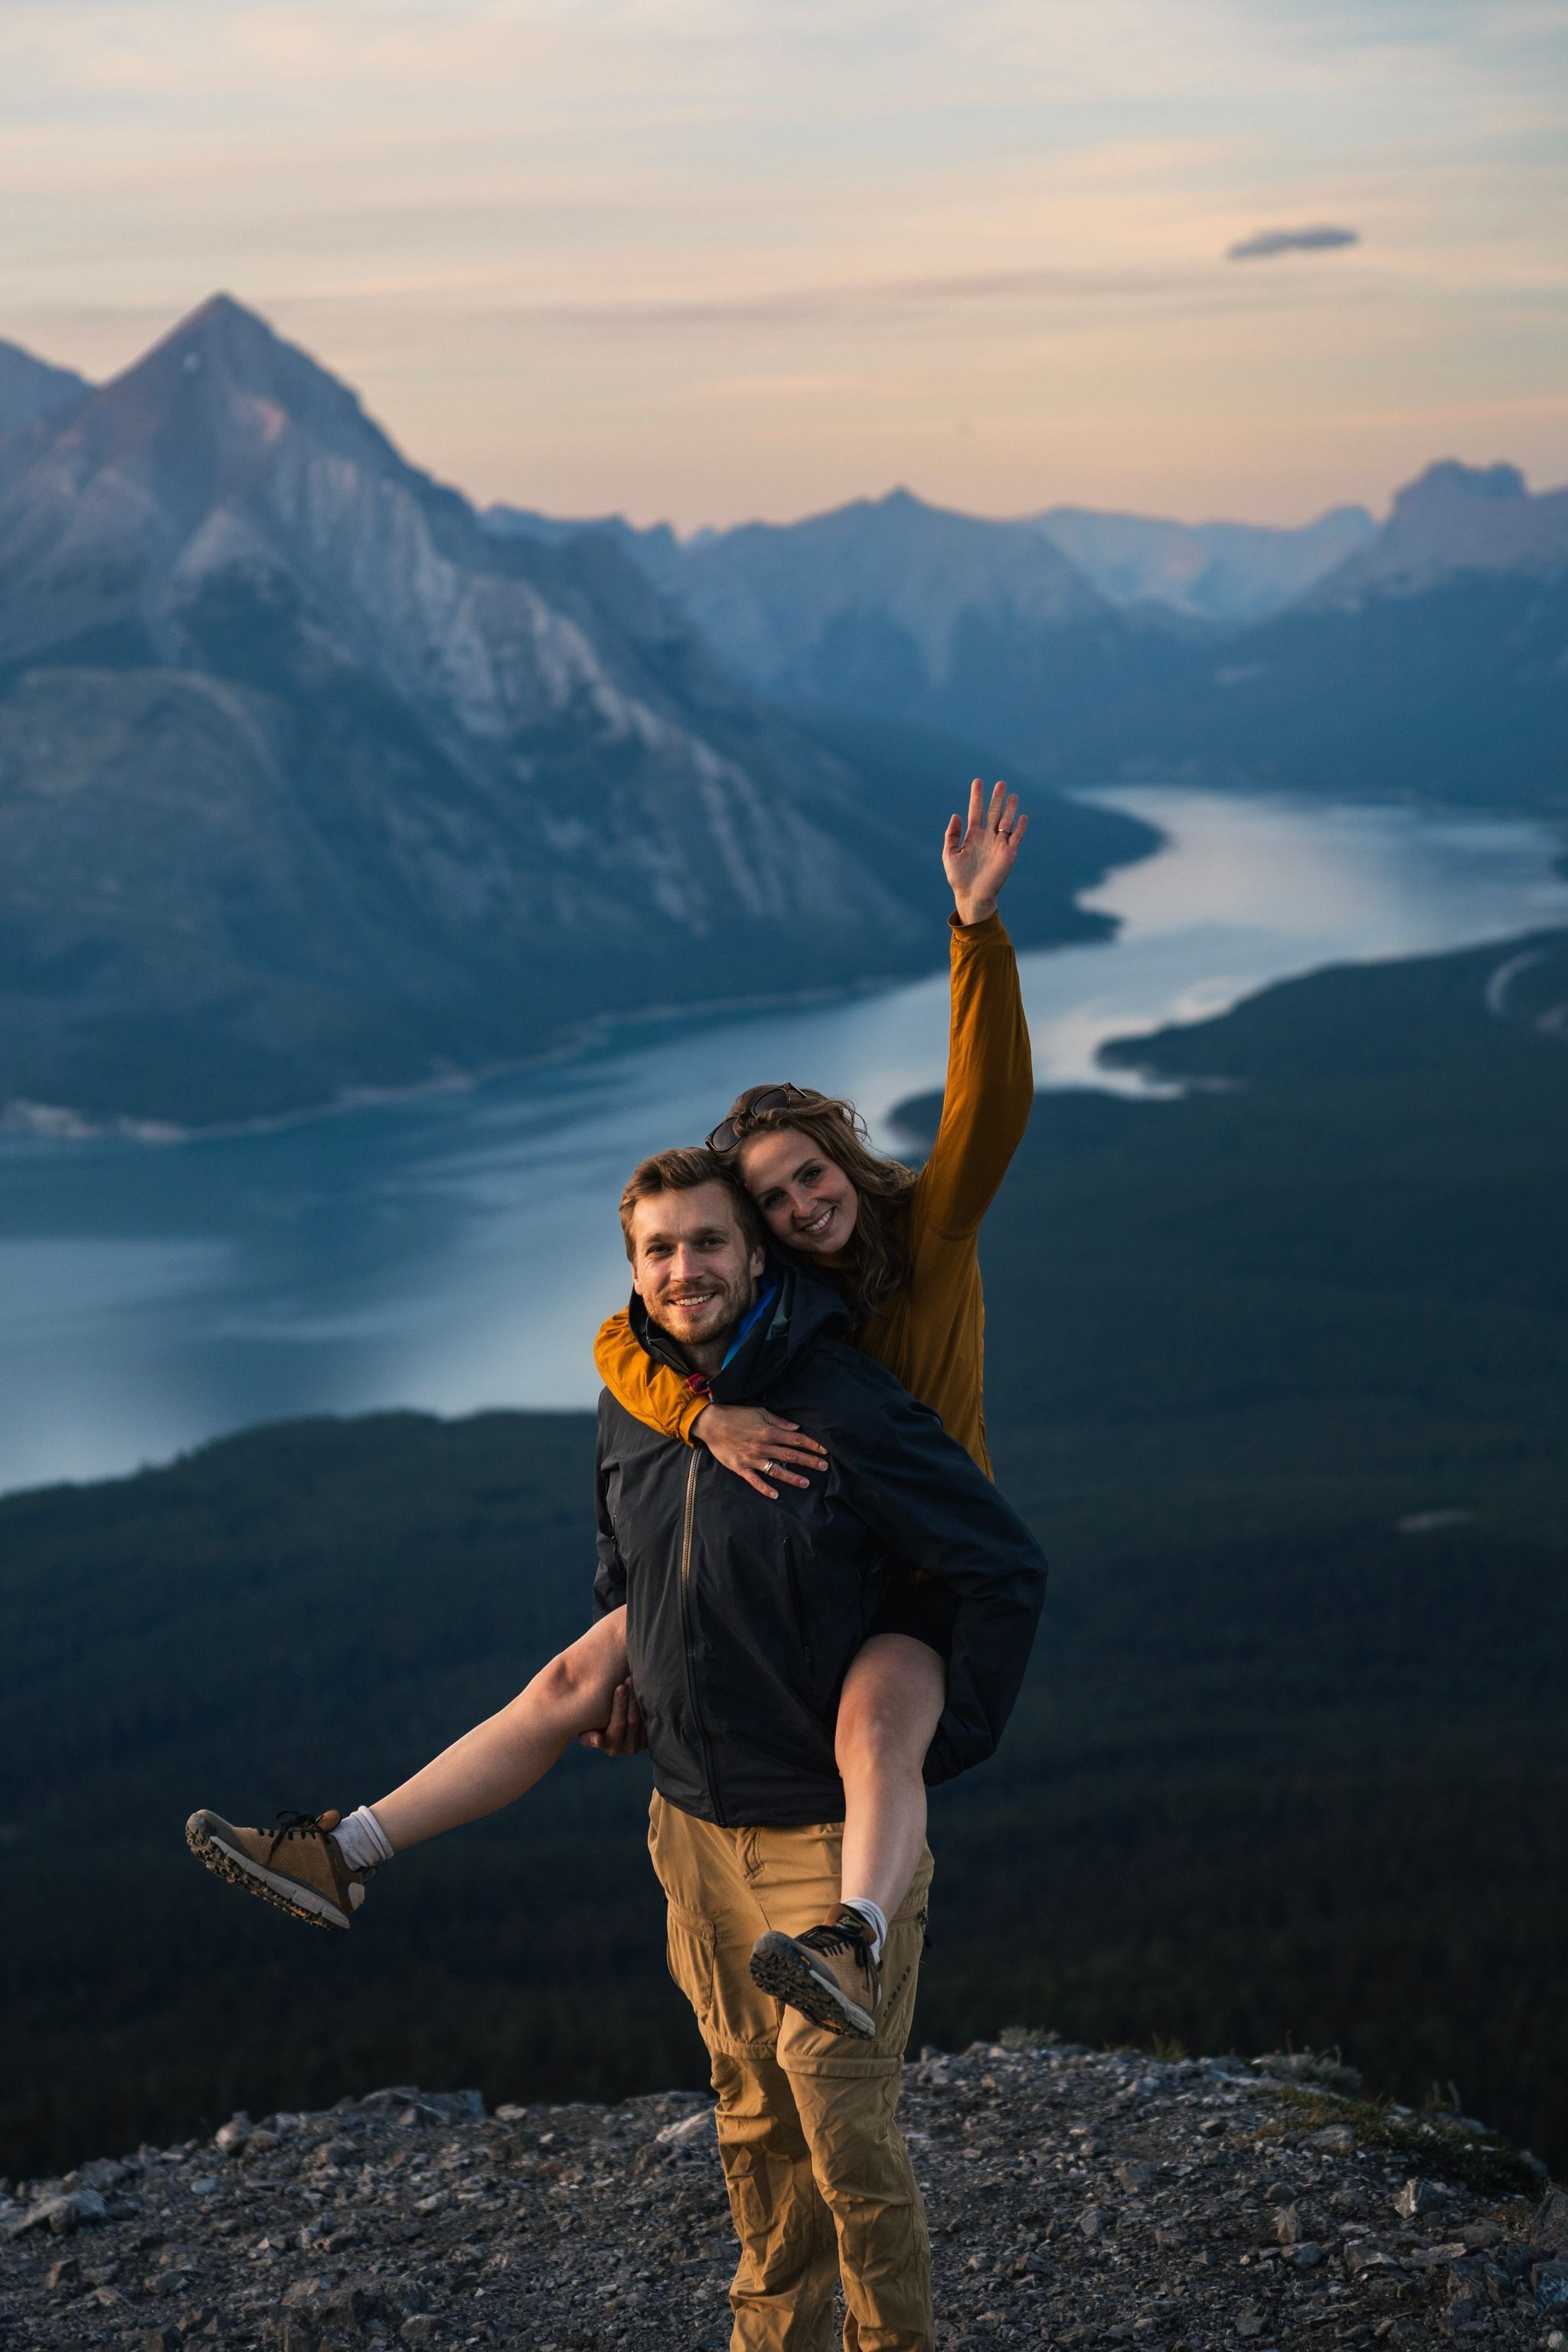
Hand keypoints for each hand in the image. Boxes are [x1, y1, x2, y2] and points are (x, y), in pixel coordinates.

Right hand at [579, 1678, 645, 1756]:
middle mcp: (628, 1749)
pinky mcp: (651, 1736)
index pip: (618, 1725)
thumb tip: (598, 1741)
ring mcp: (642, 1743)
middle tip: (629, 1679)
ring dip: (639, 1698)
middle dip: (630, 1698)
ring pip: (642, 1719)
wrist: (607, 1722)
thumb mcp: (585, 1730)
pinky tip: (643, 1689)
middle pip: (632, 1721)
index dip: (620, 1705)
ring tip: (635, 1680)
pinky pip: (651, 1719)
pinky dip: (648, 1704)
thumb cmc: (592, 1724)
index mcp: (612, 1748)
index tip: (620, 1687)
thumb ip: (587, 1737)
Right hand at [694, 1403, 827, 1499]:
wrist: (711, 1423)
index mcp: (769, 1431)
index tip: (824, 1451)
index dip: (812, 1445)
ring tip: (806, 1483)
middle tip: (824, 1467)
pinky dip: (765, 1488)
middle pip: (791, 1455)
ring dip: (792, 1477)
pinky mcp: (741, 1468)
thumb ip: (778, 1421)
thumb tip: (796, 1428)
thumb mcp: (759, 1412)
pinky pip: (755, 1481)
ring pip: (776, 1470)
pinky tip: (776, 1495)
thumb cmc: (736, 1415)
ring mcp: (752, 1459)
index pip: (796, 1439)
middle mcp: (763, 1446)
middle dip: (809, 1461)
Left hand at [943, 777, 1027, 925]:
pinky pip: (1016, 838)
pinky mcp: (1008, 854)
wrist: (972, 895)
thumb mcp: (949, 854)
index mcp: (972, 836)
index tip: (978, 781)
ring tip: (1012, 795)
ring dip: (1009, 808)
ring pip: (1006, 822)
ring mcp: (999, 845)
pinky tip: (1022, 817)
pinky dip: (1020, 828)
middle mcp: (987, 837)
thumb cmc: (959, 878)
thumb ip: (952, 835)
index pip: (976, 811)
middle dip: (996, 798)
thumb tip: (956, 815)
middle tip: (1000, 783)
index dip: (977, 796)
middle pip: (993, 812)